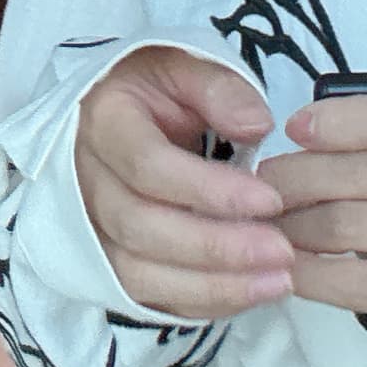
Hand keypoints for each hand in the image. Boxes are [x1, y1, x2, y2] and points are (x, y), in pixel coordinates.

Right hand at [74, 45, 290, 318]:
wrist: (115, 108)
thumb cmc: (157, 85)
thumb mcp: (186, 63)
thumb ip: (221, 89)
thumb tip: (257, 126)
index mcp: (103, 123)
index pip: (149, 167)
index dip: (210, 191)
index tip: (271, 200)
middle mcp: (83, 181)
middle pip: (142, 228)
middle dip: (218, 247)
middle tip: (283, 251)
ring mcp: (88, 227)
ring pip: (138, 274)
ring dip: (211, 286)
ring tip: (277, 282)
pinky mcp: (104, 261)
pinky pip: (145, 296)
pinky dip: (197, 302)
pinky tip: (249, 294)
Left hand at [256, 87, 366, 316]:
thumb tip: (298, 132)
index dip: (346, 121)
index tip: (296, 127)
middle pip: (363, 176)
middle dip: (295, 175)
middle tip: (262, 177)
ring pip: (346, 226)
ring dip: (291, 221)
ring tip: (267, 214)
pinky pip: (356, 284)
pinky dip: (309, 271)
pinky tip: (286, 255)